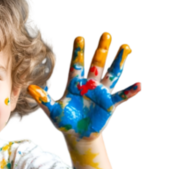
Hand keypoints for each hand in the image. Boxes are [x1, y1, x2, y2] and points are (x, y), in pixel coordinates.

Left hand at [27, 32, 141, 139]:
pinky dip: (130, 91)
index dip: (77, 51)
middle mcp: (89, 84)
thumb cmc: (64, 121)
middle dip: (101, 50)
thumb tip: (30, 88)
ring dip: (118, 61)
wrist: (78, 135)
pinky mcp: (110, 104)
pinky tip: (139, 85)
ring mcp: (101, 92)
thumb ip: (43, 100)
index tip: (79, 36)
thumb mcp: (53, 111)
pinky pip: (121, 96)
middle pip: (95, 64)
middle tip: (106, 33)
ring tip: (126, 47)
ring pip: (111, 73)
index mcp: (74, 84)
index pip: (75, 64)